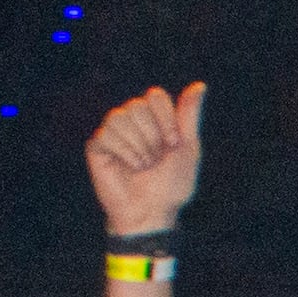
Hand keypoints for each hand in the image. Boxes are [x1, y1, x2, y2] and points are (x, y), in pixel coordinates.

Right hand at [84, 80, 206, 234]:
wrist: (151, 211)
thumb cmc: (171, 184)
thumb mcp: (187, 148)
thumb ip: (189, 116)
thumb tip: (200, 85)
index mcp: (155, 118)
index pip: (155, 96)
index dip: (166, 120)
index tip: (172, 144)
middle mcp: (132, 121)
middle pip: (137, 105)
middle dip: (151, 137)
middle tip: (154, 160)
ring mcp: (113, 132)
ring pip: (119, 117)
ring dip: (137, 146)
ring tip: (142, 165)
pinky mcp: (97, 146)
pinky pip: (105, 133)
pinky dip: (122, 152)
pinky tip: (127, 166)